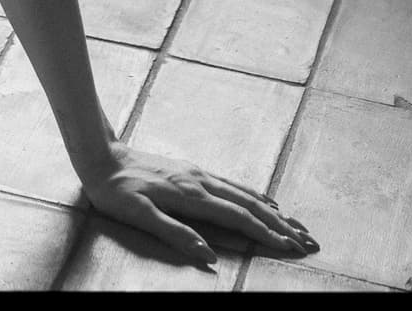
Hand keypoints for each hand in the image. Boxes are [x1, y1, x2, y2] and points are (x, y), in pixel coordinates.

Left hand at [82, 146, 316, 270]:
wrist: (101, 156)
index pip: (239, 218)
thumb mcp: (139, 216)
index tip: (292, 248)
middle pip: (251, 205)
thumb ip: (175, 234)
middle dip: (282, 224)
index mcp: (192, 195)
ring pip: (245, 193)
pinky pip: (232, 184)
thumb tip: (209, 256)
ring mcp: (198, 173)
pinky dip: (254, 195)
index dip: (267, 234)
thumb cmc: (117, 192)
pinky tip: (263, 201)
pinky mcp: (192, 170)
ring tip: (296, 224)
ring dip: (274, 210)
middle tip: (309, 241)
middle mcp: (201, 181)